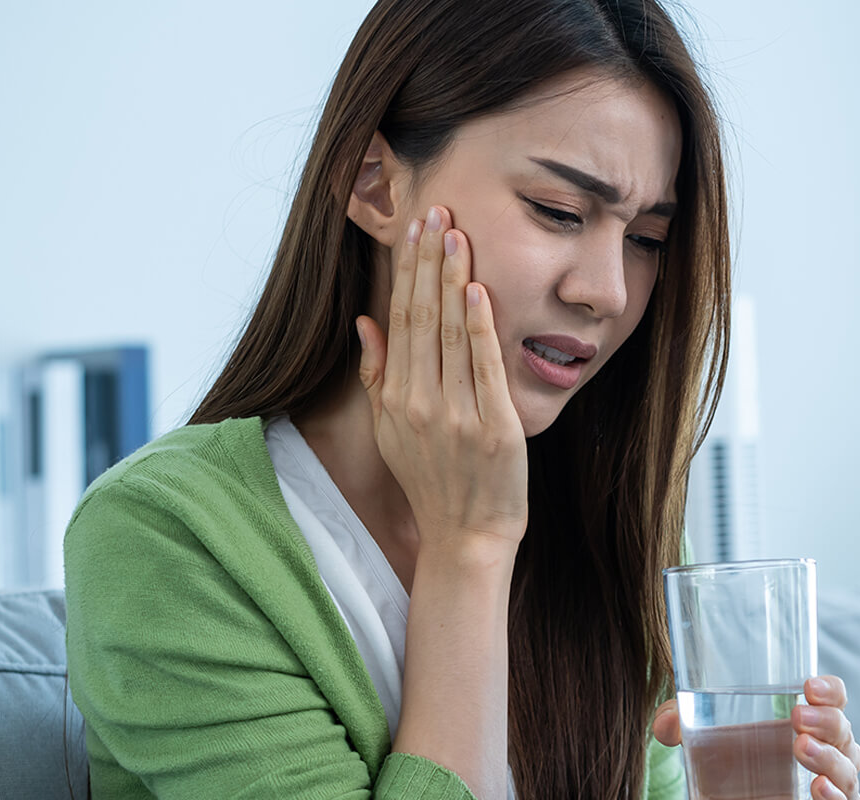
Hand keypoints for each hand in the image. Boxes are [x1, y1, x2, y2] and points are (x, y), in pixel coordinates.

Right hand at [356, 205, 528, 550]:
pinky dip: (478, 326)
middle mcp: (420, 402)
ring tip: (456, 233)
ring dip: (453, 278)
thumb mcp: (391, 429)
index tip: (415, 228)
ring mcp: (456, 414)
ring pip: (450, 333)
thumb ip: (378, 373)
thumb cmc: (433, 480)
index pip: (400, 318)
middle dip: (428, 260)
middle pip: (421, 316)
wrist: (467, 535)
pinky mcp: (494, 426)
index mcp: (396, 398)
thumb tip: (366, 319)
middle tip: (436, 210)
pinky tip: (477, 288)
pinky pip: (483, 367)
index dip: (408, 270)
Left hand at [651, 674, 859, 799]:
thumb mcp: (704, 737)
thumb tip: (666, 723)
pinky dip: (837, 796)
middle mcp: (827, 749)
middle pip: (844, 731)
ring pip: (848, 769)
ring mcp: (830, 782)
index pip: (834, 699)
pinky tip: (819, 788)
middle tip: (797, 718)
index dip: (831, 690)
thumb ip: (683, 724)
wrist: (731, 796)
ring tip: (802, 749)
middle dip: (826, 722)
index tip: (808, 686)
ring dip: (830, 758)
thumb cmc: (730, 760)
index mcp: (808, 721)